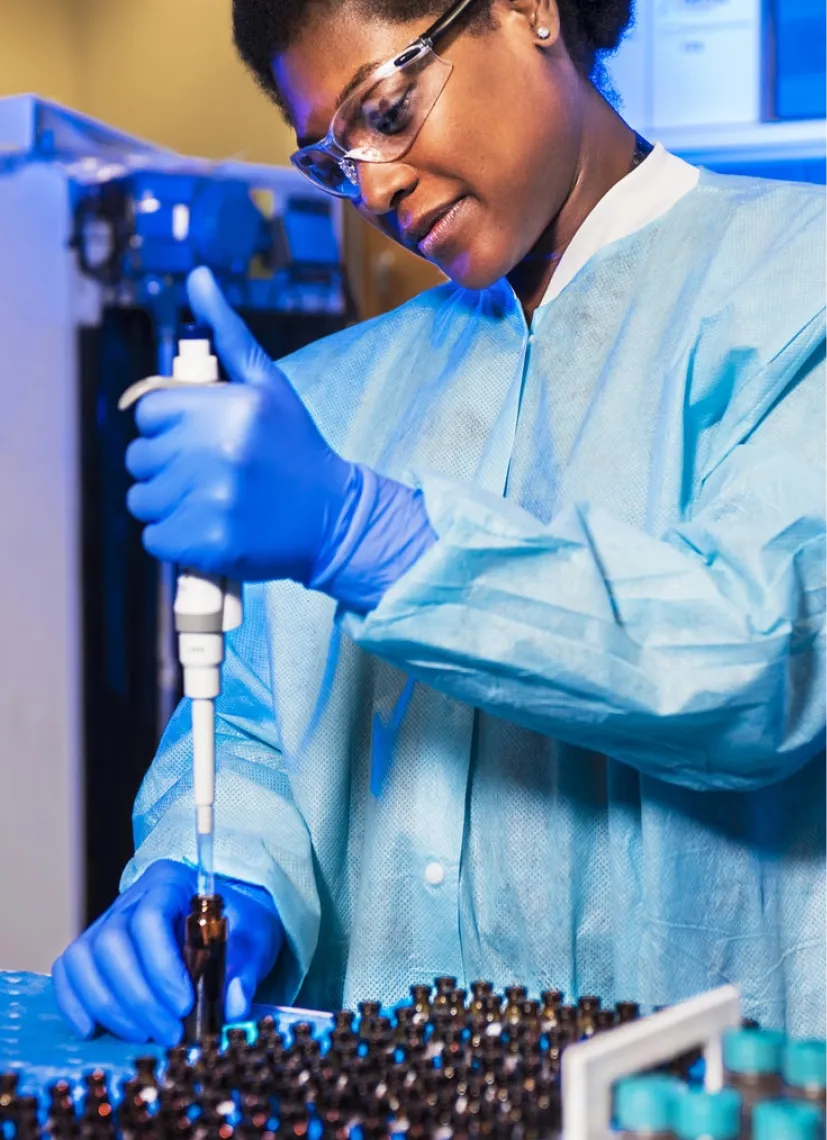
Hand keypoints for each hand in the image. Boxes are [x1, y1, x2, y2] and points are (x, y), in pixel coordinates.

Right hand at [52, 860, 282, 1044]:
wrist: (228, 923)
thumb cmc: (239, 926)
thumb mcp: (256, 938)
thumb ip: (247, 969)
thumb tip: (232, 1004)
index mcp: (171, 883)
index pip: (150, 918)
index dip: (161, 966)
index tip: (184, 1005)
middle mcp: (131, 899)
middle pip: (111, 943)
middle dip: (138, 997)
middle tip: (170, 1033)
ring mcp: (107, 922)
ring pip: (84, 959)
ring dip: (110, 1006)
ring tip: (145, 1035)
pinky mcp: (93, 949)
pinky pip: (68, 971)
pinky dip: (75, 1003)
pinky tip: (95, 1030)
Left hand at [125, 267, 355, 582]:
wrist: (335, 518)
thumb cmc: (295, 448)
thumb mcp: (268, 385)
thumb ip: (227, 334)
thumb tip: (198, 277)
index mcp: (230, 408)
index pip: (149, 412)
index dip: (167, 426)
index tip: (198, 439)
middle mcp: (220, 452)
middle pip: (139, 457)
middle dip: (165, 466)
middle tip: (207, 474)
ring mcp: (214, 501)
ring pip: (142, 499)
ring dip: (165, 504)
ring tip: (207, 501)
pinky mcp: (210, 544)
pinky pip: (154, 538)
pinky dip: (173, 539)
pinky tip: (208, 527)